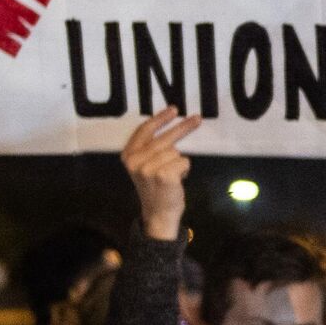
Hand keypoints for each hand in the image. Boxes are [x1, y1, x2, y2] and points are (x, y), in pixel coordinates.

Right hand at [120, 107, 200, 240]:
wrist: (158, 214)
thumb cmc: (156, 188)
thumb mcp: (144, 166)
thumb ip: (150, 148)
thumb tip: (170, 126)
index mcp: (128, 156)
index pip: (144, 130)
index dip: (160, 119)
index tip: (174, 110)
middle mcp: (135, 161)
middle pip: (164, 138)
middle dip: (183, 128)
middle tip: (197, 119)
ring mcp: (148, 168)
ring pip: (176, 151)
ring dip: (179, 162)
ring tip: (173, 175)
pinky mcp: (163, 175)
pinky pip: (183, 161)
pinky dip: (184, 169)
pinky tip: (177, 180)